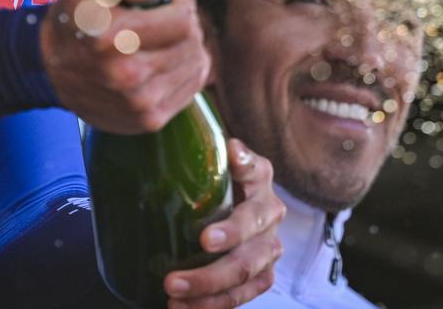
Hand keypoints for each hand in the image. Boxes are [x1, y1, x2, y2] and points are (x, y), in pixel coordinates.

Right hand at [39, 0, 209, 133]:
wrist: (51, 71)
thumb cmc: (73, 22)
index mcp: (111, 37)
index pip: (181, 19)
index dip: (181, 1)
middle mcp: (127, 74)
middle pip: (191, 41)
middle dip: (186, 22)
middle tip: (169, 17)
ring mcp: (140, 102)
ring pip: (196, 64)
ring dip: (188, 46)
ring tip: (166, 39)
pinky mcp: (149, 120)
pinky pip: (191, 89)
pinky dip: (185, 71)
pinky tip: (166, 61)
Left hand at [164, 139, 283, 308]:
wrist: (222, 187)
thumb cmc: (209, 168)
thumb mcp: (210, 152)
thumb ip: (216, 150)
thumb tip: (231, 150)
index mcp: (259, 175)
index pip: (253, 194)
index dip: (233, 223)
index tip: (204, 241)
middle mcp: (270, 212)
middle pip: (248, 252)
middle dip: (211, 271)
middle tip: (173, 280)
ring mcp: (269, 246)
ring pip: (245, 277)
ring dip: (208, 292)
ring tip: (172, 296)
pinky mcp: (262, 272)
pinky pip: (242, 296)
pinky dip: (212, 305)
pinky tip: (182, 308)